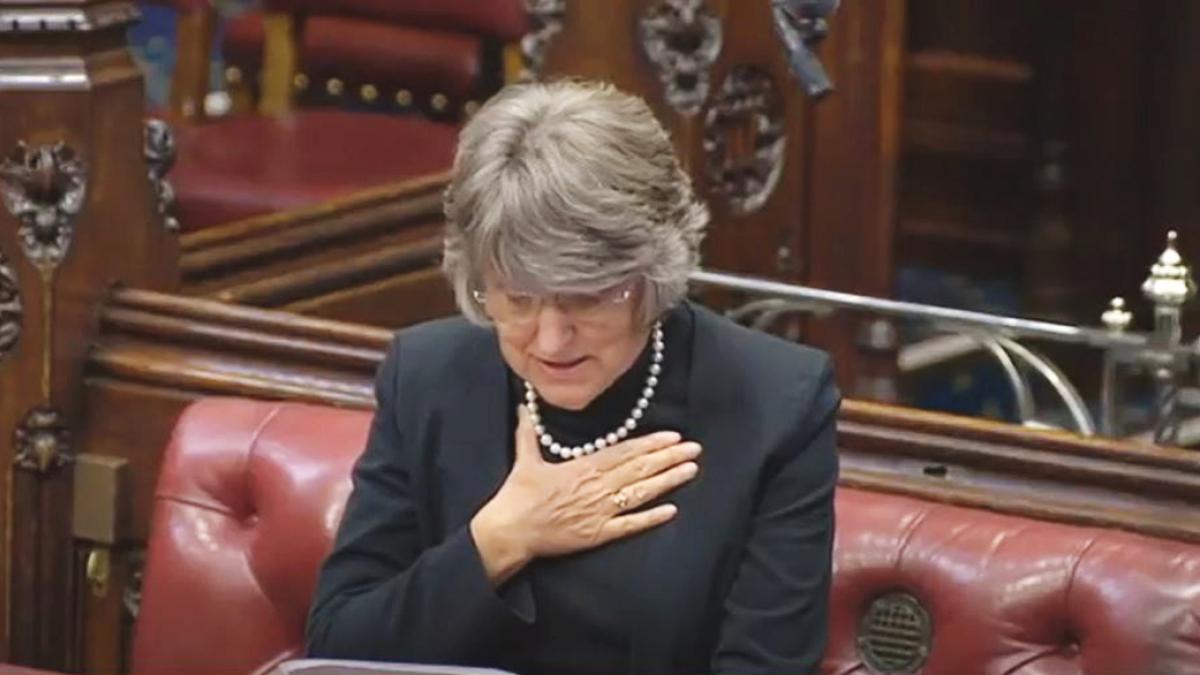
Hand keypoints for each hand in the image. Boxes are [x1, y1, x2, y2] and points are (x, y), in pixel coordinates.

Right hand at [471, 406, 700, 584]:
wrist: (510, 530)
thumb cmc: (517, 495)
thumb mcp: (525, 458)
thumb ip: (529, 432)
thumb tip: (524, 406)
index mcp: (583, 466)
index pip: (624, 451)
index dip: (651, 443)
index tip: (672, 436)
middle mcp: (596, 486)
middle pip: (639, 469)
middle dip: (668, 458)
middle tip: (694, 448)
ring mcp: (599, 511)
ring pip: (640, 493)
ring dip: (667, 481)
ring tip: (691, 470)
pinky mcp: (597, 534)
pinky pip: (629, 525)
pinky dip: (651, 518)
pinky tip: (672, 510)